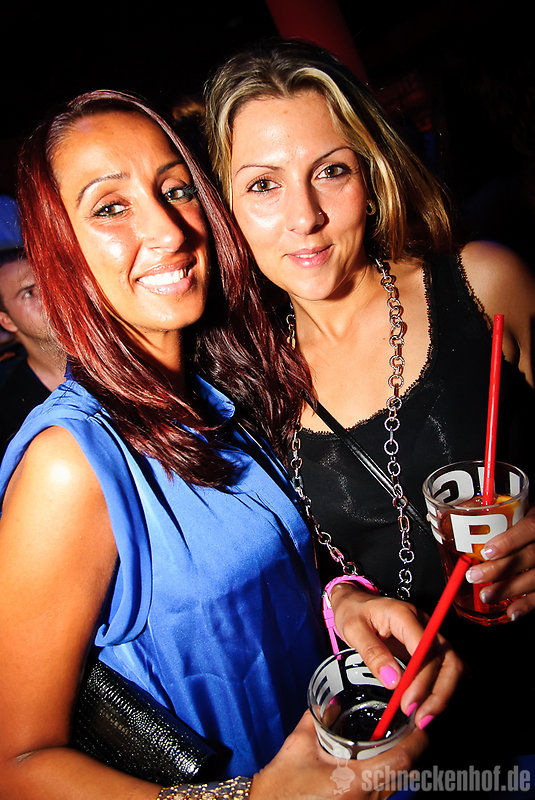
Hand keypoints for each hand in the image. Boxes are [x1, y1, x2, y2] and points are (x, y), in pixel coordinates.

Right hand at [250, 710, 427, 799]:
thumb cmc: (282, 785)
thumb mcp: (299, 745)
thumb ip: (317, 718)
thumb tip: (329, 699)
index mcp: (352, 782)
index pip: (399, 762)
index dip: (416, 742)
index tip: (421, 723)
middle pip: (405, 774)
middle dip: (413, 749)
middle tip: (414, 725)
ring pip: (396, 785)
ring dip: (402, 762)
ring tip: (401, 739)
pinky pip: (383, 793)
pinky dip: (389, 774)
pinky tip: (382, 759)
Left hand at [330, 585, 462, 730]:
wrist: (355, 602)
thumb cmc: (354, 612)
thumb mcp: (353, 629)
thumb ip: (372, 652)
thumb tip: (392, 681)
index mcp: (404, 615)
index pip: (424, 647)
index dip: (421, 678)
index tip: (408, 702)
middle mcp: (424, 624)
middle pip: (447, 658)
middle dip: (437, 692)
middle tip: (418, 717)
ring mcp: (430, 635)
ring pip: (453, 665)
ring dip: (442, 695)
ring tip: (422, 719)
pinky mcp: (430, 648)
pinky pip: (446, 670)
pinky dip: (441, 691)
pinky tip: (427, 708)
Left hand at [466, 503, 534, 620]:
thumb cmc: (522, 520)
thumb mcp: (513, 510)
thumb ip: (489, 514)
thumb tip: (442, 518)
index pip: (529, 528)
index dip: (508, 541)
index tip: (486, 552)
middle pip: (528, 557)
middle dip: (499, 569)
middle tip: (473, 576)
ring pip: (534, 578)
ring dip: (507, 589)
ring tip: (486, 595)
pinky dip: (526, 605)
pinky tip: (511, 612)